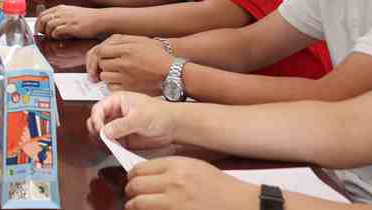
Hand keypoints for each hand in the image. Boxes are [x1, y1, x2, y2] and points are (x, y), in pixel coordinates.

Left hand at [36, 4, 106, 38]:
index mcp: (60, 8)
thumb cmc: (87, 18)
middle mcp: (62, 12)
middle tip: (43, 35)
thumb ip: (60, 16)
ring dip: (48, 33)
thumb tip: (50, 24)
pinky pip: (57, 31)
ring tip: (53, 37)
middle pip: (42, 19)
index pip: (42, 14)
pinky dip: (56, 36)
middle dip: (40, 29)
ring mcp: (66, 19)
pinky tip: (60, 37)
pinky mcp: (71, 26)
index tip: (39, 30)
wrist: (100, 19)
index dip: (38, 23)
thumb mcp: (71, 13)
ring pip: (48, 26)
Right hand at [87, 91, 176, 149]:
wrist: (173, 126)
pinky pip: (110, 144)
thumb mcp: (140, 117)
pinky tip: (114, 150)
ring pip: (101, 134)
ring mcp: (117, 127)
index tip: (100, 130)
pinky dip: (110, 148)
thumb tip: (105, 132)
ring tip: (109, 146)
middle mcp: (114, 113)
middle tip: (102, 139)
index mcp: (116, 101)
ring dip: (101, 141)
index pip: (98, 109)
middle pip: (95, 122)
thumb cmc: (159, 114)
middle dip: (96, 131)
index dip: (96, 120)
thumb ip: (122, 125)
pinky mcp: (122, 139)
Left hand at [91, 35, 173, 94]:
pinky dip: (112, 84)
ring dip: (107, 74)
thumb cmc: (160, 56)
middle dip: (103, 63)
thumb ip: (123, 39)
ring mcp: (126, 77)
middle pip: (101, 63)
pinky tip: (119, 81)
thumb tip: (107, 43)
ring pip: (104, 76)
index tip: (101, 55)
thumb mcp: (142, 40)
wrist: (173, 73)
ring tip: (115, 72)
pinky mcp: (129, 89)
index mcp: (127, 49)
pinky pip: (111, 87)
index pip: (101, 50)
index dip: (99, 53)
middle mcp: (124, 63)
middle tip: (109, 63)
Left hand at [124, 157, 257, 209]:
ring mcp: (175, 203)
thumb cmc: (219, 186)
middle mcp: (173, 183)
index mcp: (176, 166)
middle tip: (132, 195)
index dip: (132, 176)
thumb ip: (169, 168)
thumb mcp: (194, 167)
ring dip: (133, 206)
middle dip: (130, 192)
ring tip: (135, 206)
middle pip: (135, 185)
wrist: (240, 203)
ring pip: (137, 203)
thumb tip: (144, 174)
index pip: (139, 169)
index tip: (133, 181)